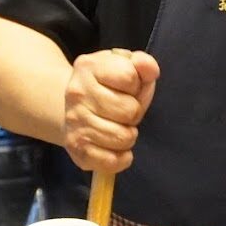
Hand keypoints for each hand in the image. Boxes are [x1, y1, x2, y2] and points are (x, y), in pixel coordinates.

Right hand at [63, 49, 159, 175]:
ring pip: (124, 138)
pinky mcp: (76, 148)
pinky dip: (121, 157)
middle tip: (122, 112)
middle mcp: (76, 93)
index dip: (137, 85)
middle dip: (134, 113)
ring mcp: (74, 122)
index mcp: (88, 67)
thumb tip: (151, 69)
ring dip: (128, 135)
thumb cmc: (107, 87)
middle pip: (130, 111)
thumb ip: (143, 64)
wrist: (74, 108)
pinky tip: (114, 146)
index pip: (129, 77)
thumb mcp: (124, 66)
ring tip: (117, 127)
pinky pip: (112, 161)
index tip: (127, 88)